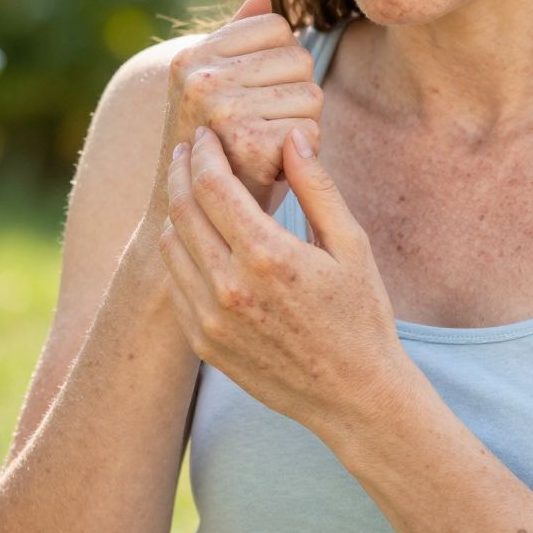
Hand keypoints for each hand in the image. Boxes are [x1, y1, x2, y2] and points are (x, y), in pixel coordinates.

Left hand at [157, 125, 403, 433]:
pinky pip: (175, 284)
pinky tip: (194, 236)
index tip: (205, 135)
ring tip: (189, 188)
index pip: (213, 186)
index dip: (204, 153)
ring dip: (175, 209)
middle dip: (181, 171)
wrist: (354, 396)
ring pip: (171, 246)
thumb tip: (293, 136)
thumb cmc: (361, 315)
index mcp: (268, 256)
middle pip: (182, 210)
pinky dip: (178, 252)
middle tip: (188, 149)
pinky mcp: (203, 343)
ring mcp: (211, 319)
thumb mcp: (351, 245)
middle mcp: (231, 287)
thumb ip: (317, 187)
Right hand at [159, 0, 321, 212]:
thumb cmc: (213, 150)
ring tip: (267, 147)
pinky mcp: (247, 142)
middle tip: (264, 128)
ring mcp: (222, 109)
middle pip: (299, 60)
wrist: (189, 219)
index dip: (281, 62)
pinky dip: (301, 156)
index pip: (276, 26)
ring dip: (301, 127)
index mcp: (192, 55)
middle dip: (294, 95)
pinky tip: (272, 168)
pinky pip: (310, 131)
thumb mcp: (213, 89)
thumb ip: (235, 42)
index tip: (257, 95)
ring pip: (311, 95)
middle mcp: (202, 77)